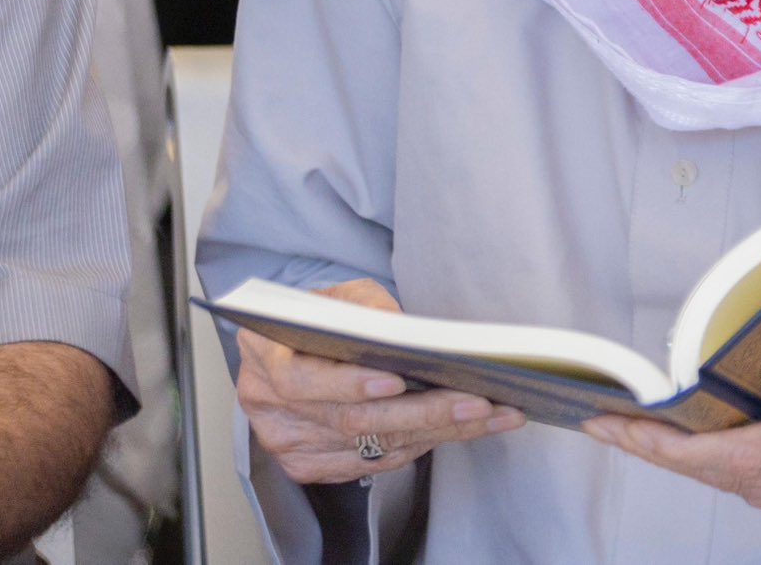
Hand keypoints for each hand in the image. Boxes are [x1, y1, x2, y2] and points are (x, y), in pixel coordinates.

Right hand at [236, 278, 525, 484]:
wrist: (295, 346)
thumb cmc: (323, 316)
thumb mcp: (341, 295)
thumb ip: (366, 309)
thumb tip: (408, 336)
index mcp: (266, 356)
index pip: (303, 380)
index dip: (349, 383)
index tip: (397, 379)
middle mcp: (271, 409)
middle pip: (352, 422)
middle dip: (424, 412)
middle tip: (479, 402)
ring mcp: (290, 444)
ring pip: (373, 447)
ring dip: (440, 432)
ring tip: (494, 415)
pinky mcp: (313, 466)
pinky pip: (376, 462)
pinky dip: (424, 444)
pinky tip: (463, 428)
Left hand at [583, 269, 760, 540]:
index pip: (736, 455)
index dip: (672, 448)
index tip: (621, 430)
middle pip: (727, 476)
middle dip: (667, 453)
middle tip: (614, 426)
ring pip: (745, 489)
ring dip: (700, 463)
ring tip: (654, 431)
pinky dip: (737, 471)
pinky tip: (713, 445)